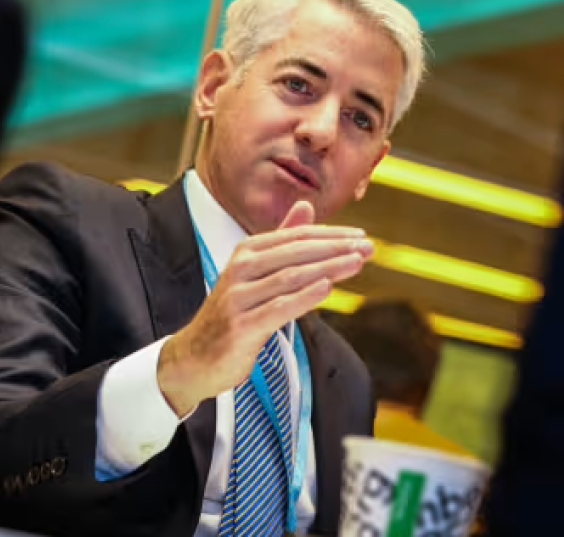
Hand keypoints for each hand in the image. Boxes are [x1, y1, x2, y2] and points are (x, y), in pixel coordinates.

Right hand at [158, 201, 372, 416]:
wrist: (195, 358)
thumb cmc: (234, 313)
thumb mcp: (255, 272)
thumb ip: (282, 241)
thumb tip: (306, 205)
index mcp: (247, 252)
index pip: (296, 236)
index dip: (331, 234)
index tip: (361, 236)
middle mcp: (241, 269)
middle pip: (296, 253)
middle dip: (336, 248)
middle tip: (368, 247)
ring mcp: (239, 298)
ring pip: (290, 277)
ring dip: (328, 268)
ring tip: (356, 263)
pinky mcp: (241, 327)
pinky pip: (278, 308)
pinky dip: (304, 297)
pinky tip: (327, 289)